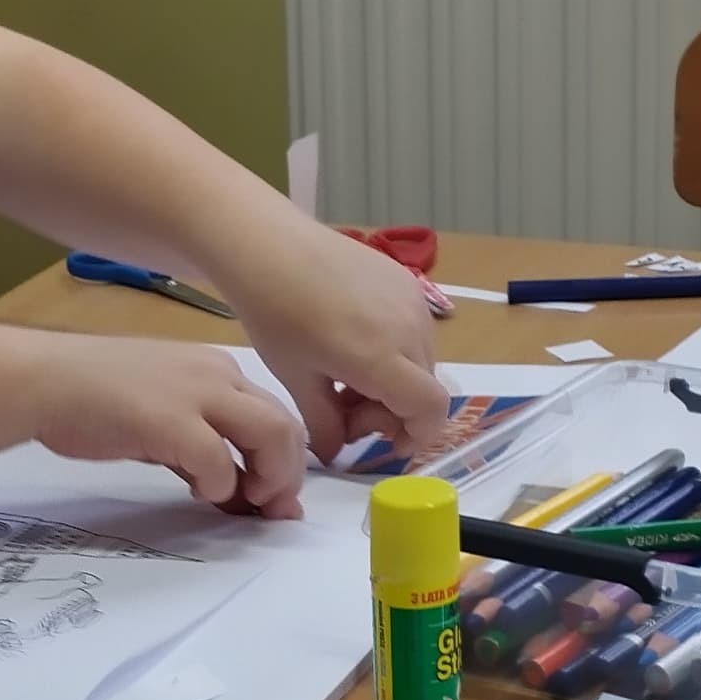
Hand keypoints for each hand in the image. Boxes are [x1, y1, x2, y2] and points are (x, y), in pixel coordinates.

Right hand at [24, 335, 308, 515]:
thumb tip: (235, 489)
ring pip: (272, 435)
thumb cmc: (91, 397)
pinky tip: (196, 493)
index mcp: (215, 368)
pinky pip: (220, 464)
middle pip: (285, 425)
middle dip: (288, 474)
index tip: (272, 495)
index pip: (274, 412)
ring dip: (271, 478)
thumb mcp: (161, 412)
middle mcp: (216, 374)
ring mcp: (197, 394)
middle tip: (272, 510)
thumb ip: (201, 444)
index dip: (283, 459)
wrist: (43, 381)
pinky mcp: (172, 421)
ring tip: (249, 504)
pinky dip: (219, 488)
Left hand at [206, 217, 448, 468]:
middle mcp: (408, 328)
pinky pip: (414, 331)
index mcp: (380, 357)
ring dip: (393, 382)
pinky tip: (353, 345)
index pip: (430, 409)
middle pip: (424, 388)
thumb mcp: (296, 380)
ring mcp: (412, 301)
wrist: (270, 246)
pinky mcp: (407, 281)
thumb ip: (325, 426)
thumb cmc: (275, 314)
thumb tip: (338, 453)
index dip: (416, 437)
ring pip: (420, 361)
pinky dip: (394, 352)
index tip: (386, 445)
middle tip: (345, 412)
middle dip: (392, 412)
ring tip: (344, 378)